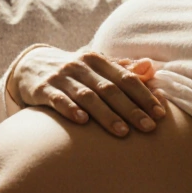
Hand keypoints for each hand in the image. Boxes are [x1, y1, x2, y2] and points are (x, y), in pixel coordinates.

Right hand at [10, 48, 164, 136]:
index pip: (125, 78)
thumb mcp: (96, 66)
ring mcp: (61, 77)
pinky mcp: (43, 89)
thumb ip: (122, 69)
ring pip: (87, 96)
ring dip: (106, 114)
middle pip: (110, 89)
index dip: (144, 95)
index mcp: (97, 60)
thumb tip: (150, 66)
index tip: (160, 113)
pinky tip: (82, 122)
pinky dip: (71, 109)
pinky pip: (58, 99)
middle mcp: (81, 66)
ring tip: (122, 132)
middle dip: (131, 109)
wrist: (31, 65)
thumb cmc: (74, 71)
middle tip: (148, 127)